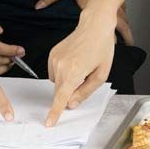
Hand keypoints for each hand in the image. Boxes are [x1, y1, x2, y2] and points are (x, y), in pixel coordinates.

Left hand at [33, 0, 134, 45]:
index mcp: (93, 8)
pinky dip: (123, 14)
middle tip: (129, 45)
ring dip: (125, 26)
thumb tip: (38, 6)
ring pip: (124, 17)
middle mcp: (107, 6)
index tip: (106, 51)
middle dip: (125, 36)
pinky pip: (123, 7)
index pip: (102, 30)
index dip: (106, 42)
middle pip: (122, 25)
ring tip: (127, 36)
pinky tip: (121, 16)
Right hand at [44, 10, 116, 126]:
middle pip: (59, 91)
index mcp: (74, 72)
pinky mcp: (52, 54)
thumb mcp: (101, 74)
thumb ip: (85, 92)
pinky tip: (74, 61)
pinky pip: (54, 72)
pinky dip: (63, 72)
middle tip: (84, 79)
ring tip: (81, 66)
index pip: (61, 97)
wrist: (94, 25)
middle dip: (68, 93)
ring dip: (66, 81)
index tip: (48, 123)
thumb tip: (71, 104)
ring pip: (57, 82)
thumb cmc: (102, 48)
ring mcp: (54, 59)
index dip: (55, 112)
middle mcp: (61, 66)